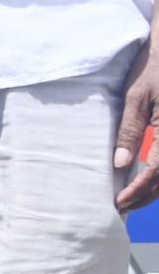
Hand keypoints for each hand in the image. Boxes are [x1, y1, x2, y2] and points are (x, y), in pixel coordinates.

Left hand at [116, 32, 158, 212]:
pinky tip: (145, 179)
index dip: (138, 188)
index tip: (119, 202)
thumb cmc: (156, 66)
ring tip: (132, 198)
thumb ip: (131, 130)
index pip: (157, 169)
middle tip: (122, 207)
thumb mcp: (137, 96)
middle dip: (147, 195)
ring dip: (156, 188)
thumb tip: (120, 164)